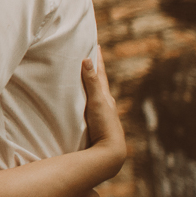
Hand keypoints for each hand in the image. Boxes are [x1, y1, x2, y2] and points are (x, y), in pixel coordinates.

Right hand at [82, 47, 125, 169]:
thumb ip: (91, 82)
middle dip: (95, 69)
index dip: (97, 59)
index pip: (100, 73)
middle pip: (100, 81)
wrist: (110, 152)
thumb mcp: (97, 101)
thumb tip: (88, 59)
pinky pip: (92, 106)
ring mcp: (102, 114)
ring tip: (86, 77)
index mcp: (105, 96)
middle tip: (91, 56)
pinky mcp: (96, 124)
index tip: (96, 44)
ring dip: (92, 84)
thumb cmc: (104, 125)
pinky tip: (85, 104)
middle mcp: (106, 103)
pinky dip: (88, 99)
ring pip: (97, 94)